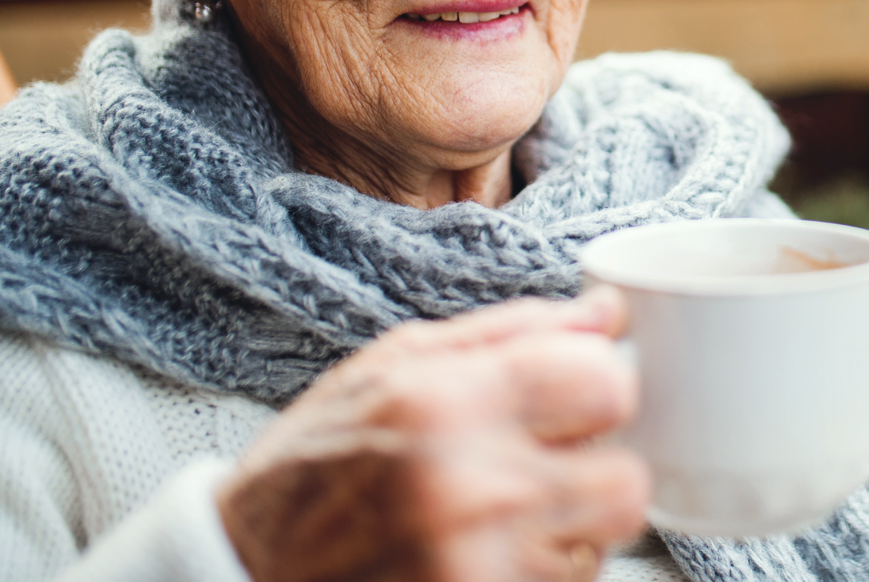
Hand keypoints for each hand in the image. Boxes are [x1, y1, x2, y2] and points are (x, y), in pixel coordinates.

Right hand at [216, 288, 649, 581]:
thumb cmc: (318, 460)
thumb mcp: (394, 363)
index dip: (601, 389)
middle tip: (554, 464)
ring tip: (503, 517)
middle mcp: (467, 493)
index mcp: (445, 405)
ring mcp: (473, 572)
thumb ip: (512, 333)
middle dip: (601, 472)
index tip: (577, 396)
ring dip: (569, 531)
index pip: (607, 387)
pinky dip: (538, 574)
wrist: (241, 572)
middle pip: (627, 484)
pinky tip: (486, 555)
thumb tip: (608, 313)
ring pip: (600, 551)